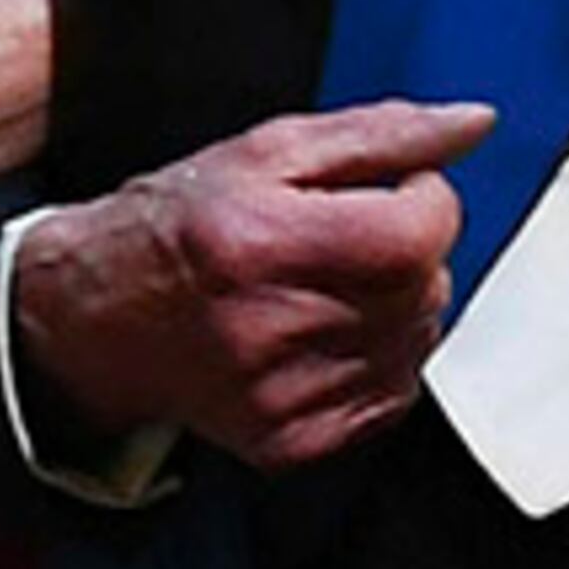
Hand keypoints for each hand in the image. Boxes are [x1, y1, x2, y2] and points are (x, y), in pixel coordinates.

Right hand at [14, 102, 488, 466]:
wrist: (95, 320)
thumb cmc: (178, 225)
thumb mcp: (268, 152)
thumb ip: (379, 135)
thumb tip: (473, 124)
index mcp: (262, 241)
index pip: (418, 233)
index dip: (426, 202)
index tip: (395, 192)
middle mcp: (270, 328)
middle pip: (425, 289)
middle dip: (409, 252)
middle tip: (347, 238)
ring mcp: (280, 397)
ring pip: (418, 343)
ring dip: (397, 307)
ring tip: (330, 287)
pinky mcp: (288, 443)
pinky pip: (392, 398)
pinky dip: (380, 360)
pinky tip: (326, 334)